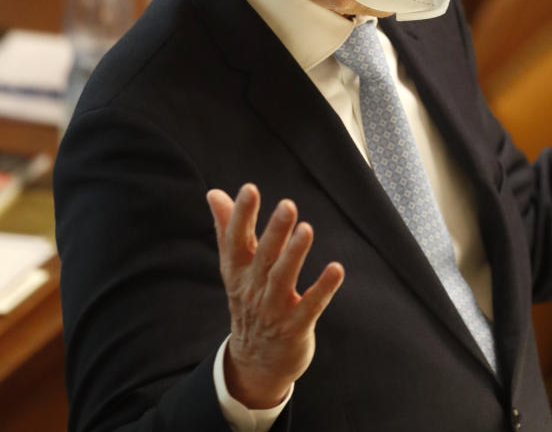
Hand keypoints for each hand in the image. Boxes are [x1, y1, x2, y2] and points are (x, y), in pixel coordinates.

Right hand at [206, 184, 343, 408]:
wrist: (256, 362)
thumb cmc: (249, 303)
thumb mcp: (235, 269)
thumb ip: (228, 230)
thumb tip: (215, 193)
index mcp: (238, 272)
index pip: (236, 241)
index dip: (240, 215)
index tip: (249, 189)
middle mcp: (253, 289)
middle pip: (263, 257)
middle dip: (275, 231)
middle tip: (287, 205)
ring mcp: (274, 309)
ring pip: (283, 278)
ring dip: (295, 254)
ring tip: (307, 229)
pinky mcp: (296, 326)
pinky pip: (310, 306)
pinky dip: (323, 288)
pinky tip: (336, 269)